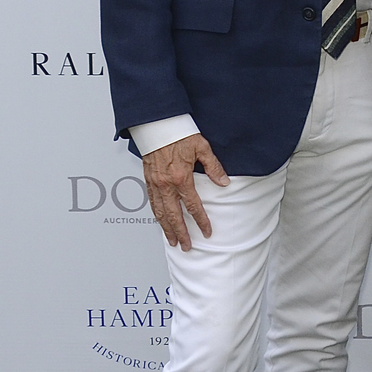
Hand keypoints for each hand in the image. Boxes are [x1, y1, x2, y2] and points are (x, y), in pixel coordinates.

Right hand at [142, 133, 228, 250]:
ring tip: (173, 241)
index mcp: (181, 177)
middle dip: (181, 233)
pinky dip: (156, 215)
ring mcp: (155, 184)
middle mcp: (166, 184)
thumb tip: (224, 182)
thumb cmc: (179, 133)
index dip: (201, 220)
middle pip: (173, 215)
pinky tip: (160, 222)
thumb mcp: (202, 147)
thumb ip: (214, 167)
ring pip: (160, 212)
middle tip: (187, 246)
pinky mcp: (147, 180)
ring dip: (166, 229)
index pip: (193, 205)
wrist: (157, 125)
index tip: (207, 231)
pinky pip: (152, 203)